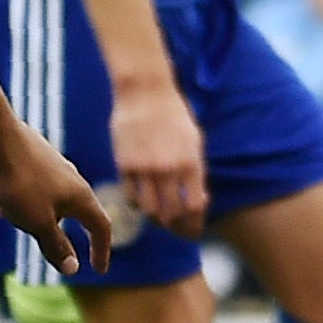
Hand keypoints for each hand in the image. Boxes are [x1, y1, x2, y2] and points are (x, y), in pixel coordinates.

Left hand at [0, 122, 115, 277]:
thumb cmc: (20, 183)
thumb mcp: (39, 223)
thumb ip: (56, 246)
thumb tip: (72, 268)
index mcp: (80, 196)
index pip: (101, 227)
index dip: (101, 251)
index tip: (98, 270)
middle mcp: (70, 179)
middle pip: (63, 216)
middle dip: (37, 226)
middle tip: (16, 221)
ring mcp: (51, 166)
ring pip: (37, 201)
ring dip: (15, 208)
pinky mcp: (31, 157)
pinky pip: (22, 185)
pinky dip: (7, 192)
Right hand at [109, 77, 209, 237]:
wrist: (145, 92)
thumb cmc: (174, 114)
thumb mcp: (195, 141)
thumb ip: (196, 172)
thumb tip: (198, 201)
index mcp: (190, 163)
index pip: (195, 207)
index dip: (195, 224)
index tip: (193, 230)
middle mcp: (168, 169)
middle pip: (171, 215)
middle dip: (175, 227)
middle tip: (175, 228)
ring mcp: (144, 168)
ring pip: (149, 211)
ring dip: (155, 218)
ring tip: (158, 215)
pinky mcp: (124, 165)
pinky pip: (130, 197)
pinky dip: (137, 204)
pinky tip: (142, 198)